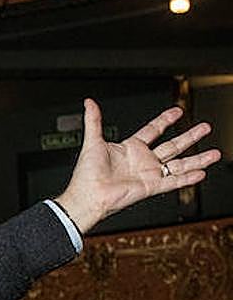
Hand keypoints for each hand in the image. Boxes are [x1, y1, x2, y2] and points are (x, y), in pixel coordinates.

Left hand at [55, 98, 220, 234]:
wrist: (86, 196)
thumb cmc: (85, 174)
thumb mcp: (92, 142)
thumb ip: (94, 121)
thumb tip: (89, 103)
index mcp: (129, 149)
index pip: (152, 130)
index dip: (164, 120)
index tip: (177, 111)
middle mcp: (141, 161)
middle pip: (172, 146)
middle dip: (190, 137)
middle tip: (205, 127)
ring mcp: (148, 174)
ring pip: (178, 165)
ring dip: (197, 159)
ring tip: (214, 153)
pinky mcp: (150, 187)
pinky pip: (173, 182)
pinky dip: (187, 178)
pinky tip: (201, 172)